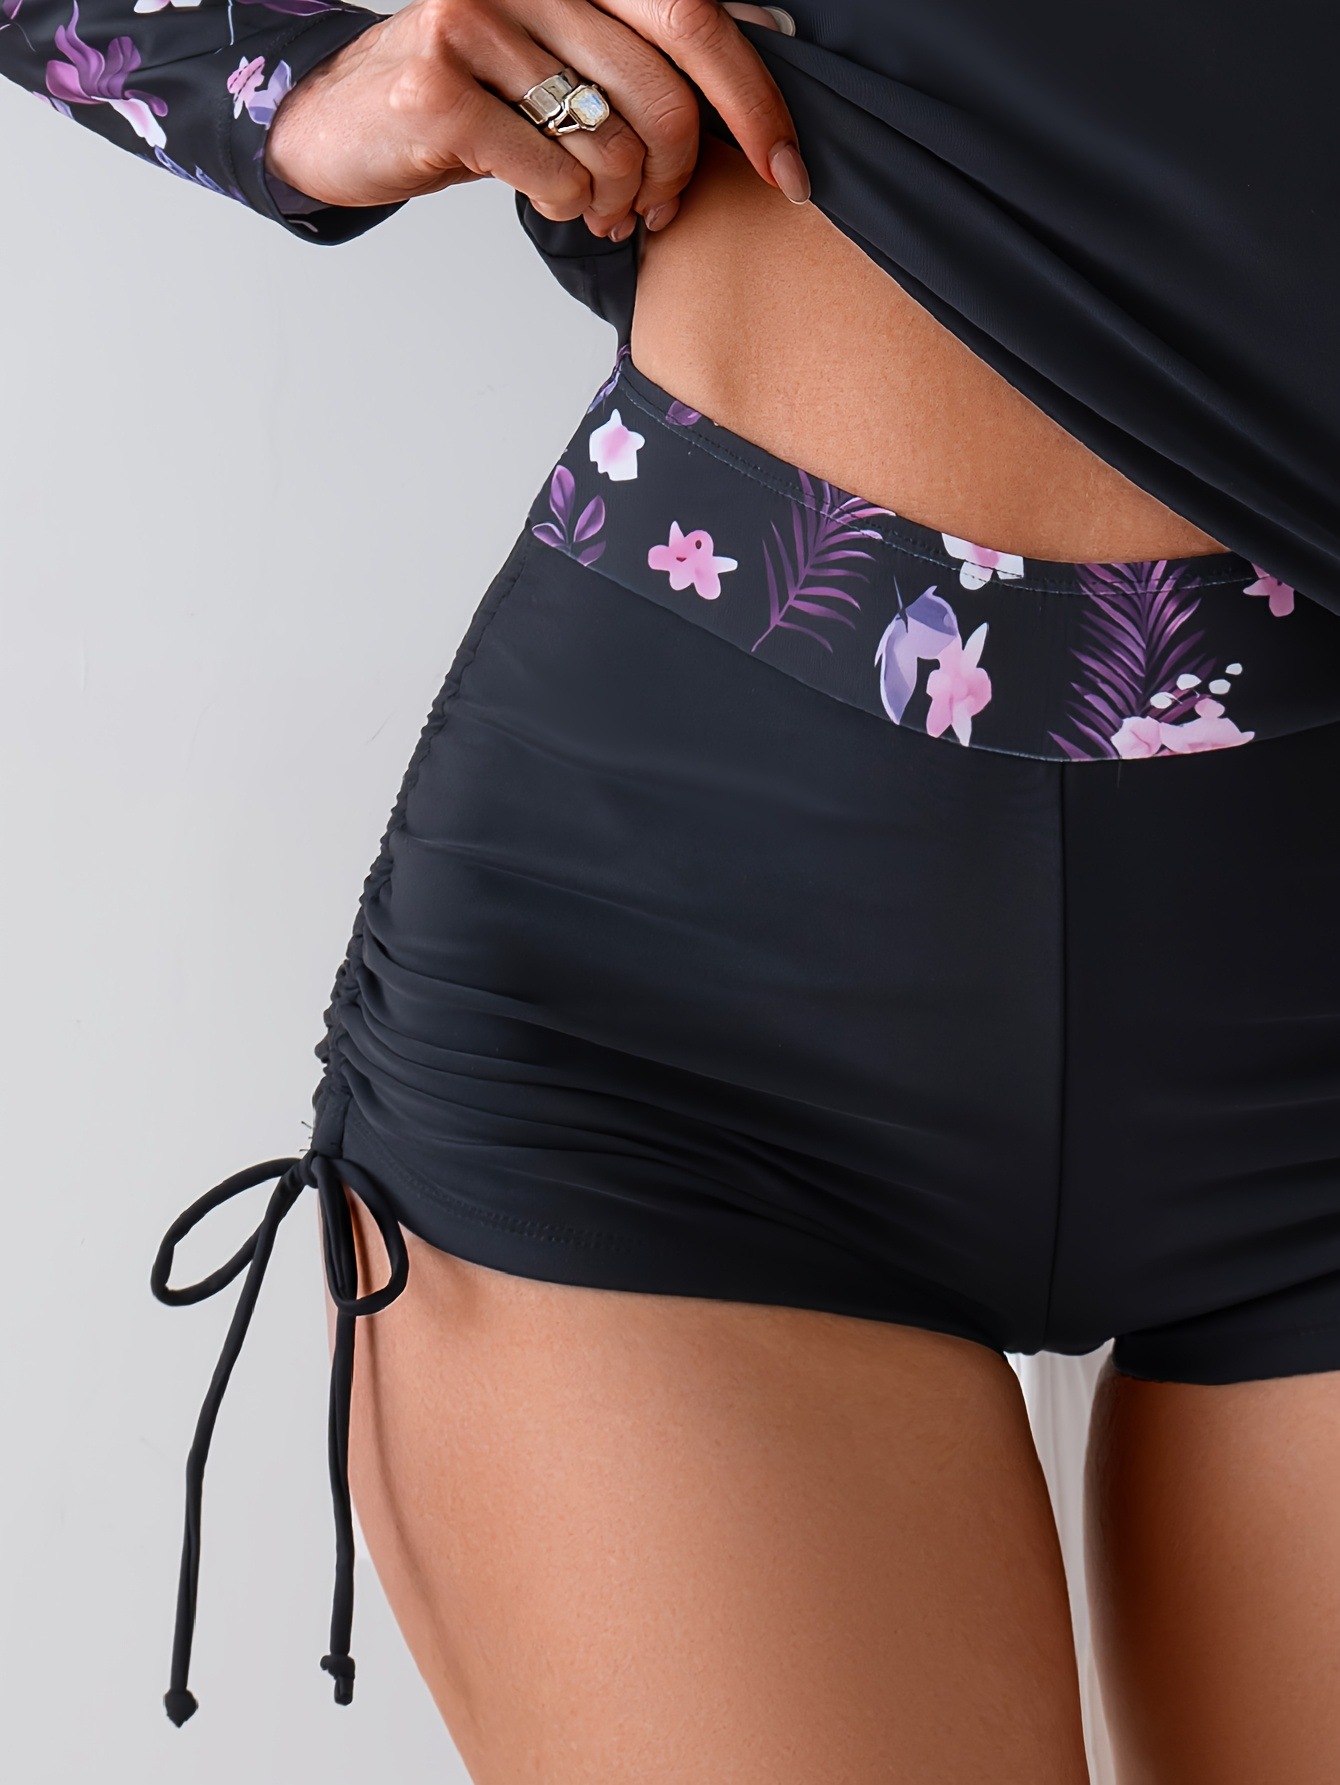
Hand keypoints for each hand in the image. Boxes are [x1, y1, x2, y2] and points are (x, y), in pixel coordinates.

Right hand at [264, 0, 805, 237]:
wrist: (346, 119)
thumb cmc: (473, 96)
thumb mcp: (565, 57)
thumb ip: (646, 51)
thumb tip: (767, 56)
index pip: (694, 16)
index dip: (754, 100)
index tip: (791, 171)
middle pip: (664, 95)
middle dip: (679, 175)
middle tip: (658, 205)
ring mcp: (477, 20)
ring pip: (613, 145)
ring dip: (619, 200)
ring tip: (596, 205)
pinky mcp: (440, 87)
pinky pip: (556, 178)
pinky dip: (566, 208)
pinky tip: (548, 198)